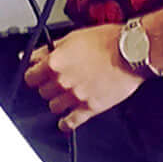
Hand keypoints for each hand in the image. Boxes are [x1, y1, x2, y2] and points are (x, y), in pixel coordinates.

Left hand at [22, 23, 142, 132]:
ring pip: (54, 107)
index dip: (34, 76)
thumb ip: (50, 49)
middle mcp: (62, 81)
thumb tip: (32, 55)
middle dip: (48, 87)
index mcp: (55, 63)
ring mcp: (76, 96)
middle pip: (42, 92)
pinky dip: (66, 124)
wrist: (132, 51)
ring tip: (65, 96)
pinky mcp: (91, 107)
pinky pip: (71, 122)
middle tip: (56, 82)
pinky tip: (65, 122)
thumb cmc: (108, 41)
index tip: (37, 76)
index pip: (30, 77)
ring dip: (57, 102)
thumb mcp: (73, 37)